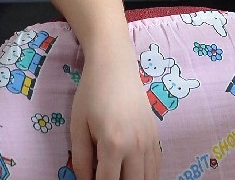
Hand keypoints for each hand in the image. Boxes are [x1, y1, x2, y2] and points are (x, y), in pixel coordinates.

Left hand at [70, 56, 159, 179]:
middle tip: (105, 176)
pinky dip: (147, 175)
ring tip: (119, 175)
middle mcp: (136, 146)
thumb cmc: (91, 93)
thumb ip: (81, 159)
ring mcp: (150, 142)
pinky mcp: (156, 137)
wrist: (115, 66)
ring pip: (148, 179)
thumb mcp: (78, 126)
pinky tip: (134, 173)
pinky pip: (156, 167)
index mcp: (113, 144)